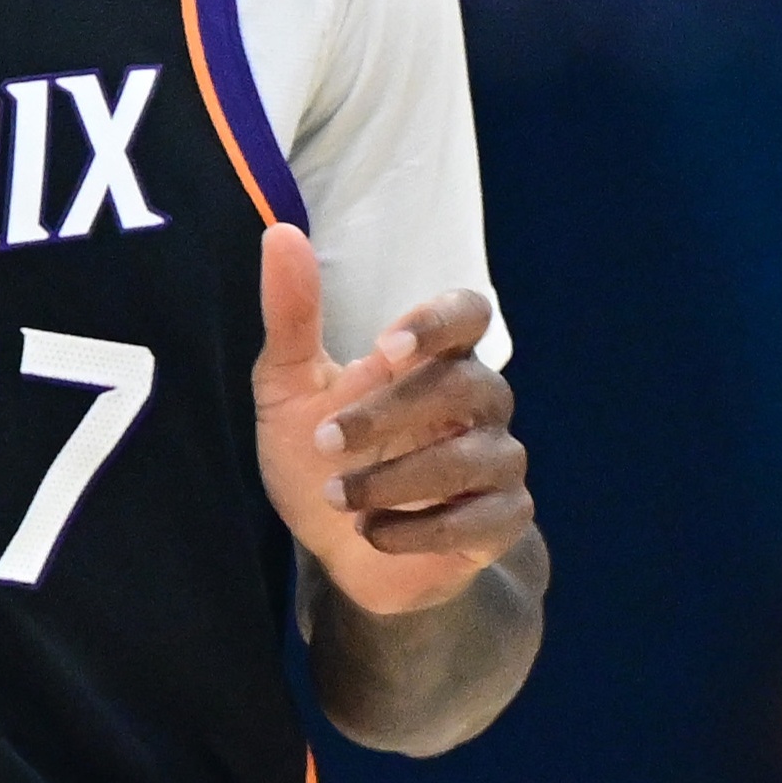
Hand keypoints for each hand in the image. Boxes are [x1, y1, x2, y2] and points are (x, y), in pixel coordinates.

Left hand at [250, 224, 531, 616]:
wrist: (335, 549)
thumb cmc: (320, 454)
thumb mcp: (289, 387)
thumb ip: (291, 316)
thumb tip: (280, 233)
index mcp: (432, 357)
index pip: (469, 313)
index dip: (439, 322)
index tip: (388, 346)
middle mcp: (477, 401)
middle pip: (465, 385)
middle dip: (389, 414)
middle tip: (324, 441)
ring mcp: (495, 461)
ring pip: (472, 458)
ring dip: (396, 479)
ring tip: (336, 496)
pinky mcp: (501, 521)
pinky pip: (480, 522)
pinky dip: (420, 530)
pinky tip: (371, 532)